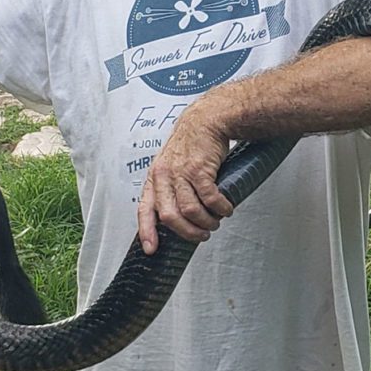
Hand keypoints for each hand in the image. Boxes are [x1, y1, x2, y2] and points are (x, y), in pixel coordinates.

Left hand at [137, 103, 233, 254]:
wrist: (205, 121)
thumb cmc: (190, 146)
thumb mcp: (172, 166)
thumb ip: (170, 190)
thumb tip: (177, 218)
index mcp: (155, 178)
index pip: (145, 209)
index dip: (147, 231)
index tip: (151, 249)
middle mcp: (164, 176)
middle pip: (170, 216)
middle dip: (187, 232)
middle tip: (202, 235)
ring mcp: (181, 172)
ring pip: (190, 211)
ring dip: (206, 222)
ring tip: (215, 221)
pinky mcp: (199, 169)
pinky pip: (210, 198)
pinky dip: (220, 208)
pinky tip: (226, 208)